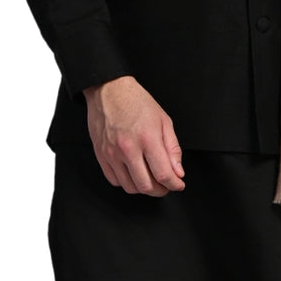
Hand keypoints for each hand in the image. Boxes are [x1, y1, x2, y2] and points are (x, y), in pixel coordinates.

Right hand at [83, 76, 185, 196]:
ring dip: (143, 188)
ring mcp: (112, 154)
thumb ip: (173, 149)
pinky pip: (114, 180)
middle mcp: (128, 149)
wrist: (109, 90)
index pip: (164, 174)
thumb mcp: (164, 121)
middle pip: (146, 186)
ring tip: (150, 180)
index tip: (178, 184)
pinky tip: (133, 174)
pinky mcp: (101, 155)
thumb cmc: (137, 102)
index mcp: (147, 138)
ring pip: (130, 187)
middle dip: (160, 191)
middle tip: (166, 185)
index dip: (175, 185)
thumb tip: (178, 172)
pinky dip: (126, 182)